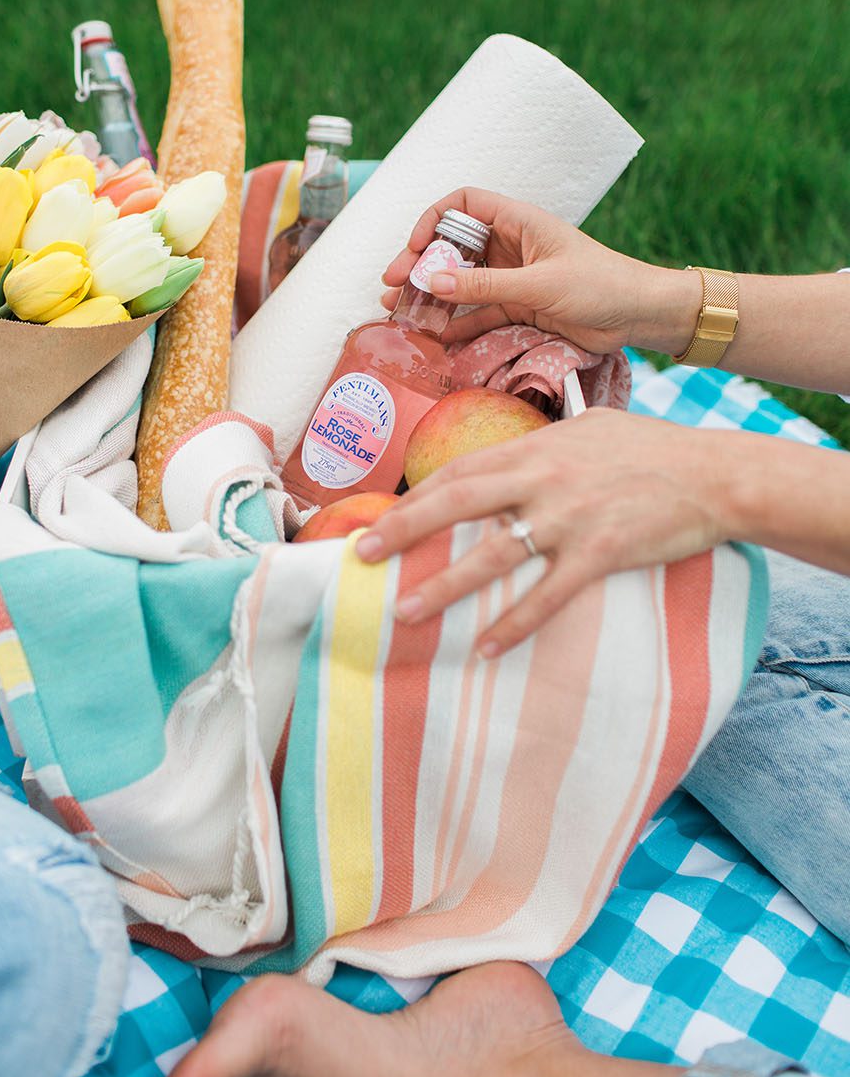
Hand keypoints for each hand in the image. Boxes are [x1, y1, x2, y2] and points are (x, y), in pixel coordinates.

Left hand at [355, 410, 736, 655]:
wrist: (714, 474)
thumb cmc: (650, 449)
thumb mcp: (588, 429)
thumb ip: (543, 444)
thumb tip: (508, 459)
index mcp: (537, 447)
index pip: (459, 470)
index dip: (413, 496)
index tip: (376, 518)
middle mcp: (544, 479)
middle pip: (457, 503)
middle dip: (404, 529)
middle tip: (363, 556)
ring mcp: (571, 517)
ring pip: (493, 554)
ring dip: (445, 585)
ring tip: (406, 611)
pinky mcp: (601, 553)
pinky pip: (548, 595)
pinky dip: (514, 624)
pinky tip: (485, 647)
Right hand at [382, 188, 700, 355]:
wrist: (638, 315)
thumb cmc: (600, 284)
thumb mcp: (539, 284)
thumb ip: (485, 286)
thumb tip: (432, 282)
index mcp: (518, 221)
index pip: (463, 204)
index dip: (433, 220)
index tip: (415, 247)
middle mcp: (510, 245)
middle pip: (453, 247)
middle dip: (420, 264)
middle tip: (391, 285)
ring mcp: (512, 277)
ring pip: (460, 282)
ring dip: (430, 296)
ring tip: (399, 313)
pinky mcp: (518, 306)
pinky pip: (477, 313)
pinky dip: (456, 324)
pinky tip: (434, 337)